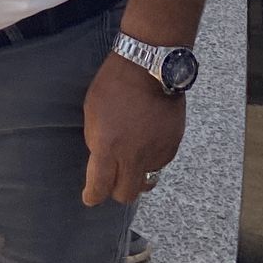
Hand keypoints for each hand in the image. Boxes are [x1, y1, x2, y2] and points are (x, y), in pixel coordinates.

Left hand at [81, 50, 184, 206]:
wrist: (149, 66)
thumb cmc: (113, 84)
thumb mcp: (92, 113)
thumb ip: (96, 142)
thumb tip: (102, 161)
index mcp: (108, 147)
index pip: (99, 188)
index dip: (93, 196)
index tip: (90, 196)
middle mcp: (133, 155)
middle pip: (126, 194)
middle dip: (117, 191)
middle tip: (113, 180)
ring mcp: (155, 151)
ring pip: (146, 180)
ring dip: (137, 173)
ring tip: (133, 153)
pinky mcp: (172, 145)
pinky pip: (160, 163)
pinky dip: (152, 158)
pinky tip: (147, 140)